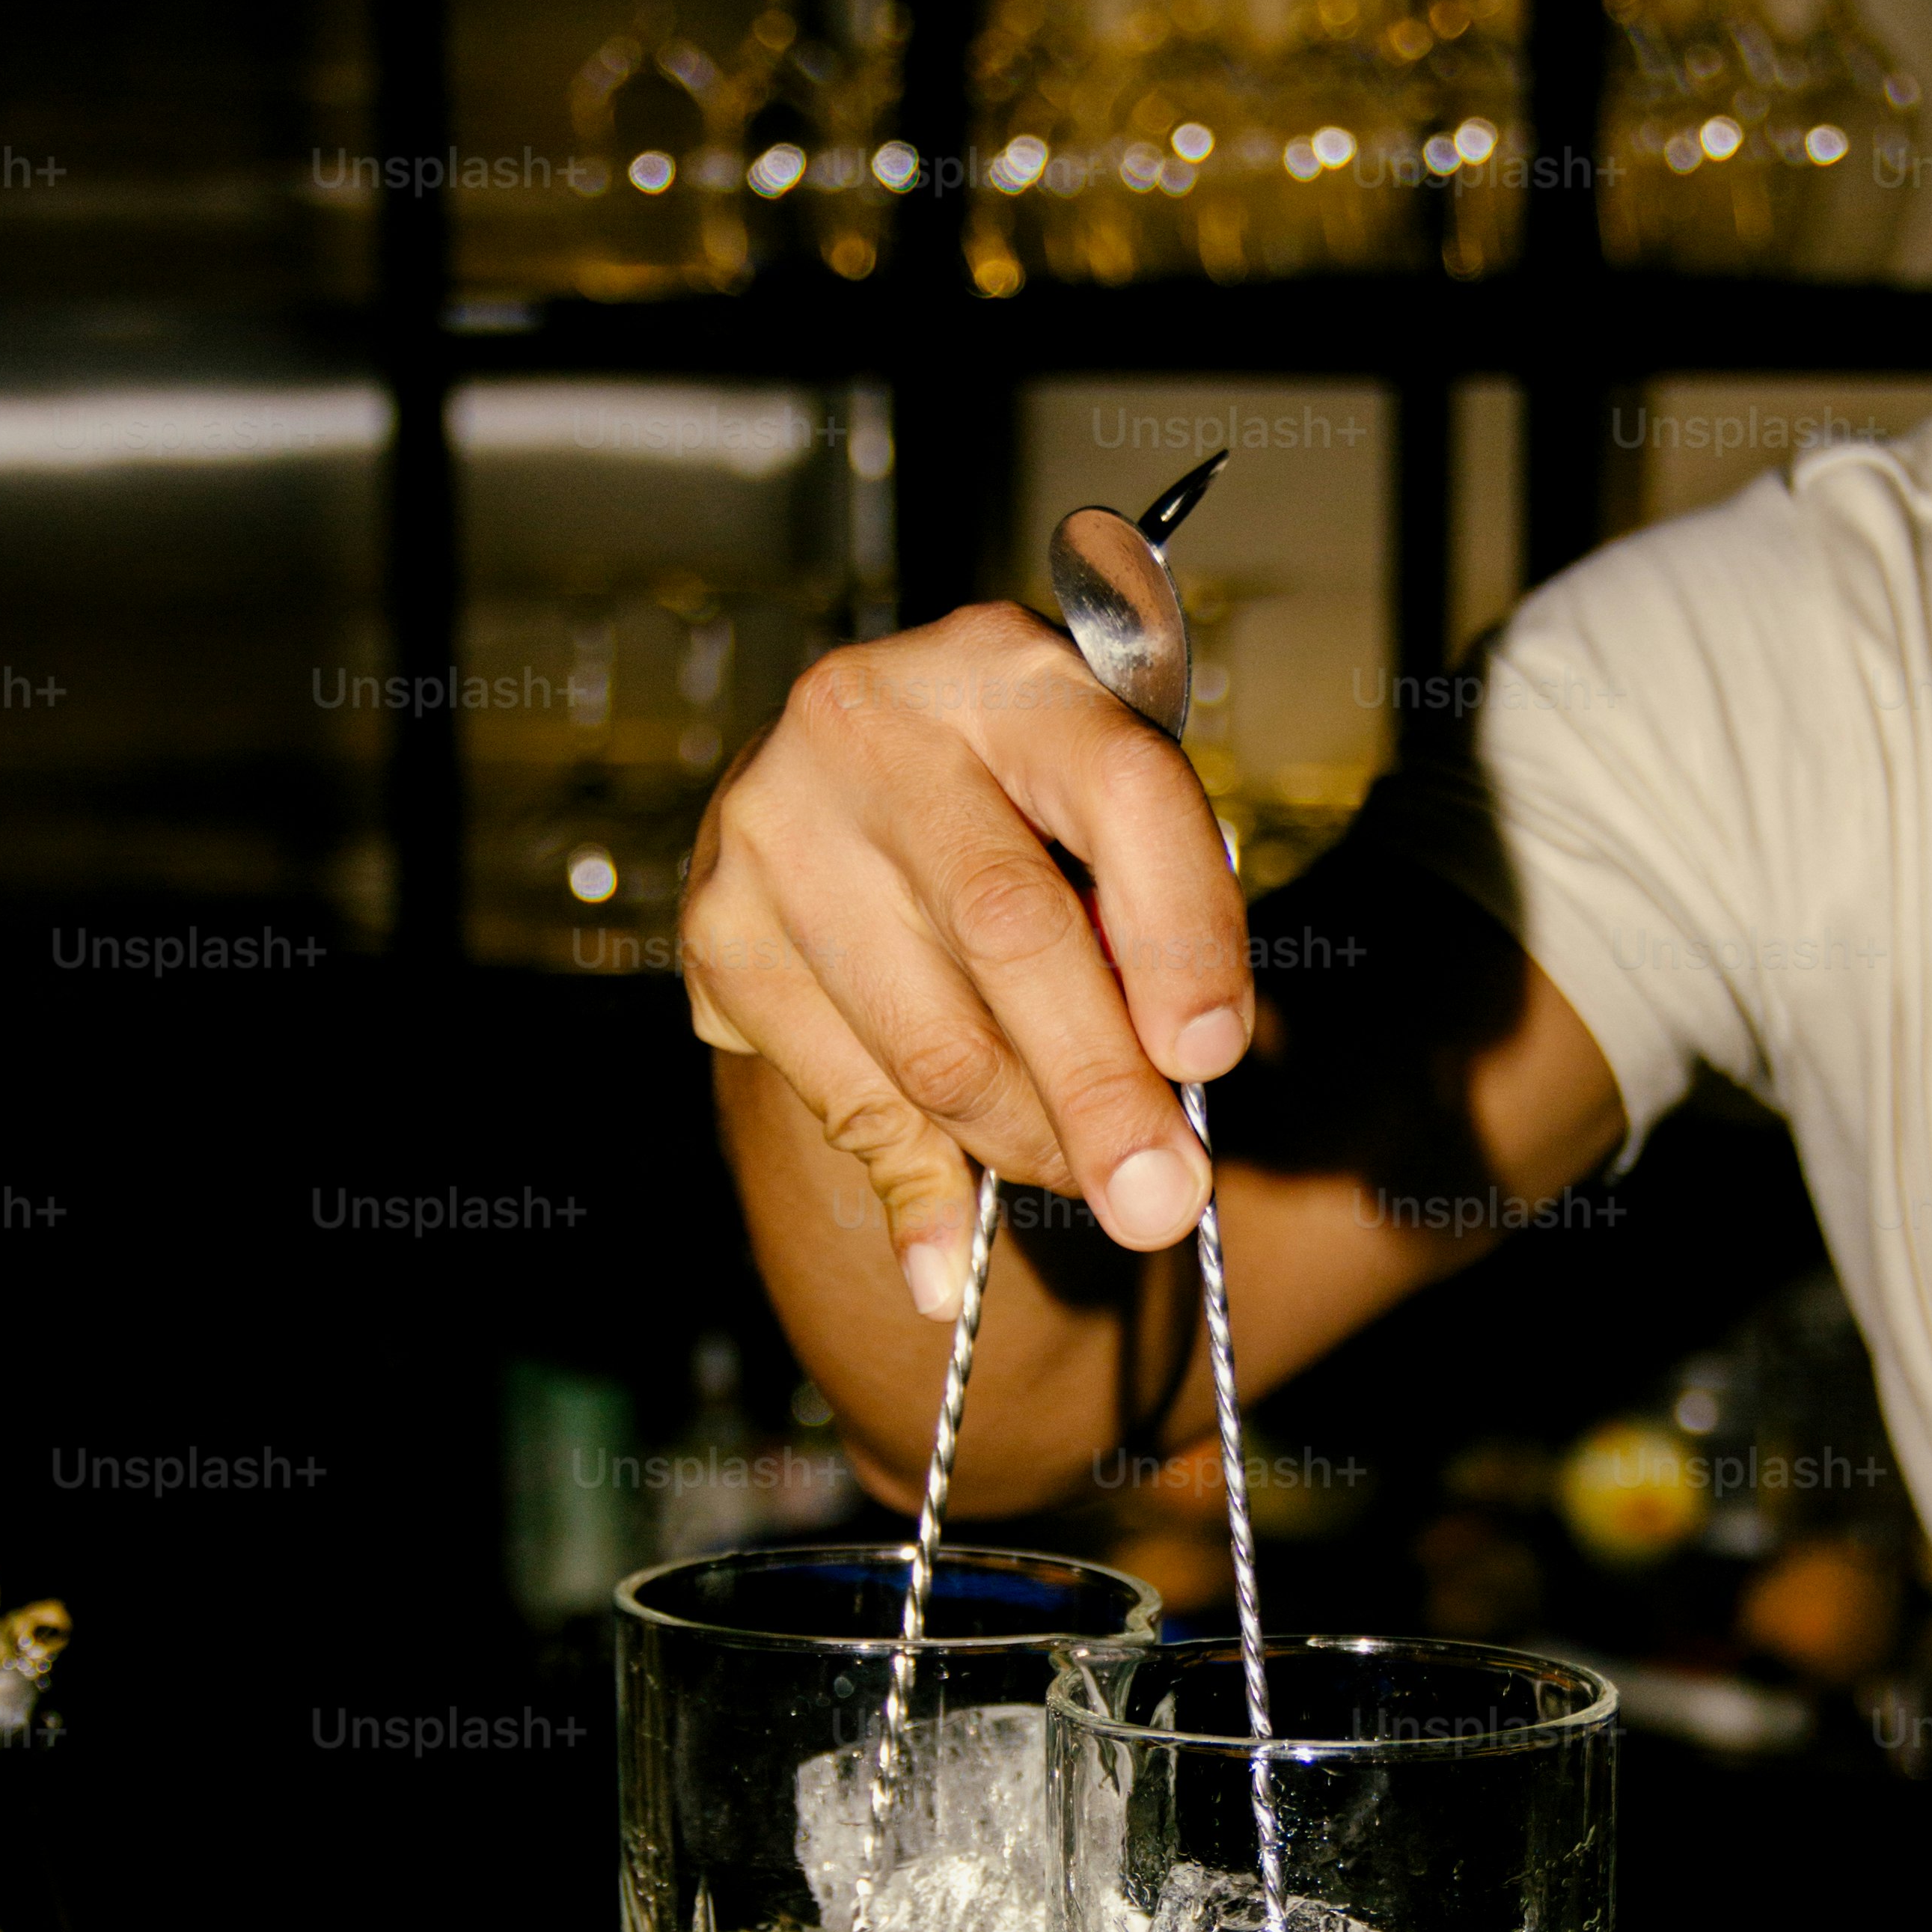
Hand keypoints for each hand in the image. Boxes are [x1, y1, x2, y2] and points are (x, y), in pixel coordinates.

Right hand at [679, 604, 1251, 1314]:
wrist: (828, 787)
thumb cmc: (1006, 813)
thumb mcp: (1089, 821)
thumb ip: (1136, 924)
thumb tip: (1170, 1101)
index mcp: (1009, 670)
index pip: (1121, 792)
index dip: (1180, 932)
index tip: (1213, 1055)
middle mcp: (877, 724)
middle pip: (1012, 930)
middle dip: (1101, 1089)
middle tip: (1162, 1203)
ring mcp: (779, 826)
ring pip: (931, 1040)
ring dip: (1026, 1143)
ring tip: (1087, 1183)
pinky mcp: (718, 931)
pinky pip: (847, 1100)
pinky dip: (917, 1192)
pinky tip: (950, 1262)